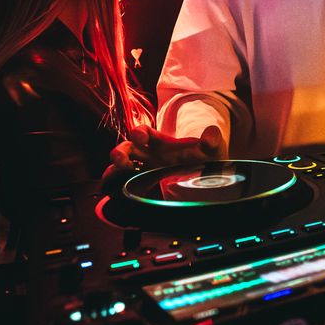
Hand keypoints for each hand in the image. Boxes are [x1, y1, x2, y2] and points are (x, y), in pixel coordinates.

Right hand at [103, 123, 225, 178]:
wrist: (207, 176)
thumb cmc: (206, 158)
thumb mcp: (211, 149)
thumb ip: (211, 140)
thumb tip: (210, 135)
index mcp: (161, 143)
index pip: (144, 132)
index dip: (139, 132)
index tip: (141, 137)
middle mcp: (149, 155)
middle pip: (126, 149)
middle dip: (120, 153)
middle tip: (122, 161)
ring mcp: (144, 171)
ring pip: (120, 167)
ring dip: (114, 171)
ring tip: (113, 178)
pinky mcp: (144, 186)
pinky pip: (124, 185)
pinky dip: (115, 187)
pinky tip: (114, 191)